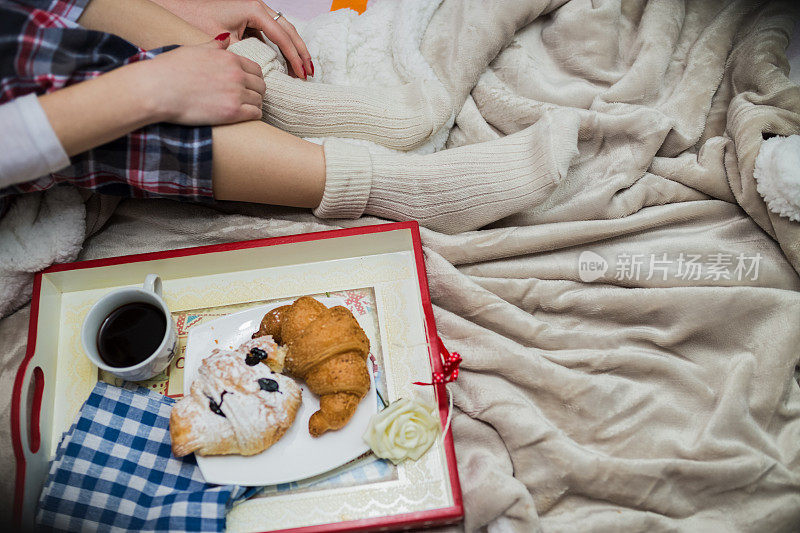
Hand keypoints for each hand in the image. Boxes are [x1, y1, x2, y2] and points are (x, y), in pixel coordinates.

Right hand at [138, 35, 266, 124]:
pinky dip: (253, 116)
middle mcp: (236, 74)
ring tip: (244, 109)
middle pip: (261, 85)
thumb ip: (214, 46)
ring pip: (259, 100)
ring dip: (254, 105)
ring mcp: (236, 93)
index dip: (253, 78)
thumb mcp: (194, 50)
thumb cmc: (170, 69)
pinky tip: (244, 117)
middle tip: (247, 99)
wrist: (157, 89)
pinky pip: (255, 114)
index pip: (256, 69)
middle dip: (256, 92)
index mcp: (229, 58)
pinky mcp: (232, 112)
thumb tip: (225, 38)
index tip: (248, 85)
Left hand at [158, 0, 312, 78]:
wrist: (179, 6)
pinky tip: (284, 63)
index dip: (294, 57)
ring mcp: (255, 11)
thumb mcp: (223, 40)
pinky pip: (271, 33)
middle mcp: (258, 7)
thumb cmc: (195, 19)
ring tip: (303, 69)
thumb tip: (264, 72)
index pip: (282, 36)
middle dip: (301, 53)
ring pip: (283, 31)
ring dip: (293, 50)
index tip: (301, 74)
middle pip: (289, 31)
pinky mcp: (250, 18)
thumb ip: (245, 53)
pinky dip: (280, 48)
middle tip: (309, 73)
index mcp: (254, 9)